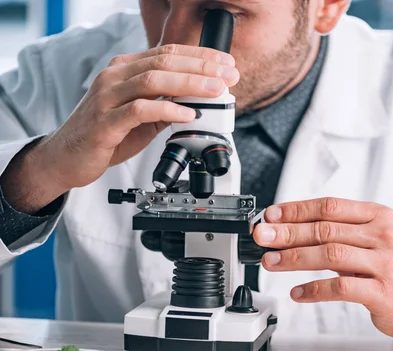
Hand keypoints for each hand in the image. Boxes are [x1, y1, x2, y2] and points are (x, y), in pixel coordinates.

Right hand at [1, 44, 238, 212]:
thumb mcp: (141, 116)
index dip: (200, 56)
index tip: (226, 63)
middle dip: (202, 66)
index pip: (167, 53)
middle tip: (229, 74)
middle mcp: (115, 78)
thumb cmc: (104, 134)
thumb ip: (166, 105)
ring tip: (215, 90)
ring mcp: (107, 97)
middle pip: (164, 62)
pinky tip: (188, 114)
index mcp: (125, 71)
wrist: (65, 158)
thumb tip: (199, 102)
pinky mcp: (105, 122)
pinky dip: (167, 110)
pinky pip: (140, 110)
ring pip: (152, 80)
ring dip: (189, 84)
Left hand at [253, 198, 392, 337]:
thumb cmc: (389, 267)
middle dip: (288, 232)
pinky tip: (297, 292)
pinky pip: (341, 287)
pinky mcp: (382, 291)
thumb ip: (336, 232)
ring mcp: (384, 263)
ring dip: (295, 258)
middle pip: (326, 229)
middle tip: (262, 235)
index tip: (271, 215)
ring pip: (330, 254)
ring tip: (271, 261)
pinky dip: (314, 289)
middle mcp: (383, 235)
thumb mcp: (369, 240)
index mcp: (378, 216)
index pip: (330, 207)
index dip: (297, 210)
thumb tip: (287, 228)